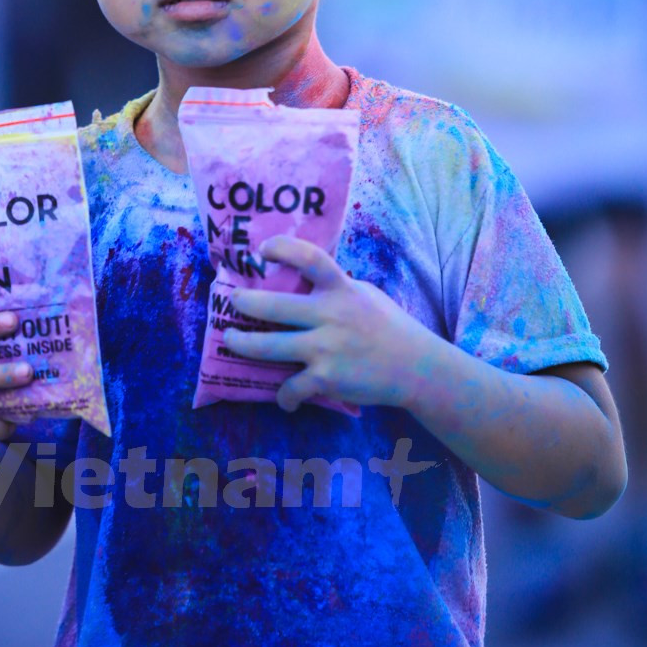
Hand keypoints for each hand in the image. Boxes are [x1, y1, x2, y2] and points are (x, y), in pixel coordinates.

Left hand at [223, 235, 429, 412]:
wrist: (415, 367)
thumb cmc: (387, 326)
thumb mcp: (364, 294)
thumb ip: (335, 287)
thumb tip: (303, 277)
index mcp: (342, 289)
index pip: (310, 258)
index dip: (283, 249)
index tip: (262, 249)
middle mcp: (330, 315)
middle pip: (272, 306)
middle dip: (243, 303)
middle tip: (233, 302)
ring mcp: (326, 349)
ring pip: (268, 347)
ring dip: (242, 345)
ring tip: (230, 341)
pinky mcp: (326, 379)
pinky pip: (290, 387)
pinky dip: (285, 396)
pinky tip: (286, 398)